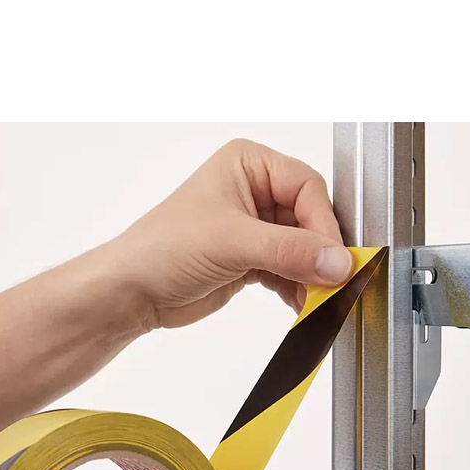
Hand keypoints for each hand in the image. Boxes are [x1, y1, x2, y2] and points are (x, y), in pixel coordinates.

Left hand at [113, 138, 350, 327]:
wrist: (131, 291)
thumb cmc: (162, 248)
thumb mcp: (230, 241)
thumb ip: (289, 250)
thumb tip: (338, 261)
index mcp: (248, 165)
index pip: (307, 187)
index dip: (324, 222)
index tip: (335, 257)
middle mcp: (254, 191)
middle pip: (310, 218)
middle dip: (320, 252)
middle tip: (333, 281)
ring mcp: (253, 228)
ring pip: (302, 248)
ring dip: (311, 275)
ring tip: (317, 298)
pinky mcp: (250, 260)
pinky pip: (289, 271)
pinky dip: (298, 288)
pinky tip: (302, 304)